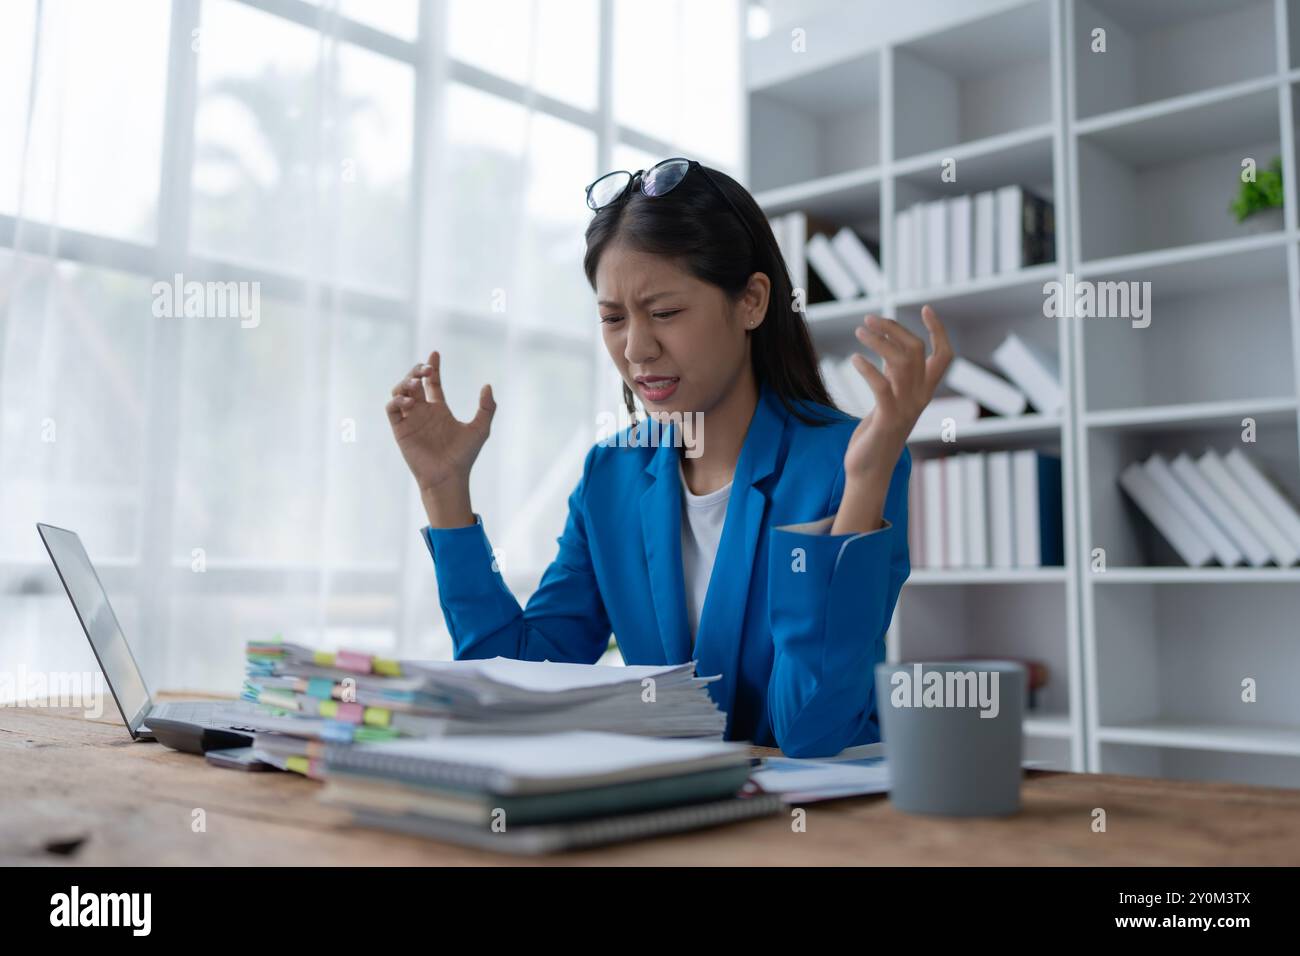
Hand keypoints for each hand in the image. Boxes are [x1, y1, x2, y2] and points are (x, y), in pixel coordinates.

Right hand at [385, 350, 494, 493]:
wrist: (449, 477)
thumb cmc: (464, 456)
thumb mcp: (480, 429)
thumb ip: (486, 408)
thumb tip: (487, 386)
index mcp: (439, 410)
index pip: (432, 383)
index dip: (432, 367)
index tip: (435, 353)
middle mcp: (423, 412)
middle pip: (413, 382)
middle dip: (416, 371)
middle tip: (425, 369)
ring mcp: (410, 420)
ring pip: (399, 392)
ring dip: (405, 383)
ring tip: (415, 384)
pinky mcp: (400, 430)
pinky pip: (392, 409)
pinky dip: (396, 400)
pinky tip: (410, 401)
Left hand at [843, 305, 952, 479]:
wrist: (869, 471)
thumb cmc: (876, 435)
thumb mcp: (888, 399)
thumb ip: (893, 375)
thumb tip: (889, 346)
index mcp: (924, 392)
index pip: (944, 356)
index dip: (938, 331)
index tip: (925, 308)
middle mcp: (920, 398)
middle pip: (918, 351)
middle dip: (894, 329)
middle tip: (868, 319)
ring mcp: (906, 409)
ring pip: (901, 362)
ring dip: (879, 341)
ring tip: (859, 331)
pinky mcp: (887, 420)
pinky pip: (882, 386)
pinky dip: (868, 369)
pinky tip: (854, 359)